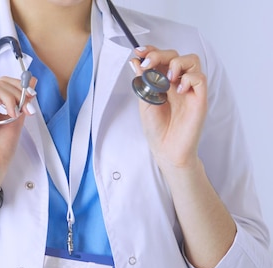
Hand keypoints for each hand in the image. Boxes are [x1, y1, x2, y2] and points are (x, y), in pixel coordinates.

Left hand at [130, 46, 207, 169]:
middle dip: (160, 54)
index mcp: (163, 81)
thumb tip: (135, 62)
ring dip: (177, 63)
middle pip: (175, 55)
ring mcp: (189, 88)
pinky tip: (178, 90)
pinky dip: (188, 79)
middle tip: (148, 63)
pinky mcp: (200, 97)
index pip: (161, 58)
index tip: (138, 51)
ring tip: (167, 78)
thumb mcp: (144, 101)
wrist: (166, 149)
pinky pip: (199, 78)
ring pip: (192, 60)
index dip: (151, 51)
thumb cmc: (157, 128)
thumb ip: (143, 82)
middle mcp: (177, 82)